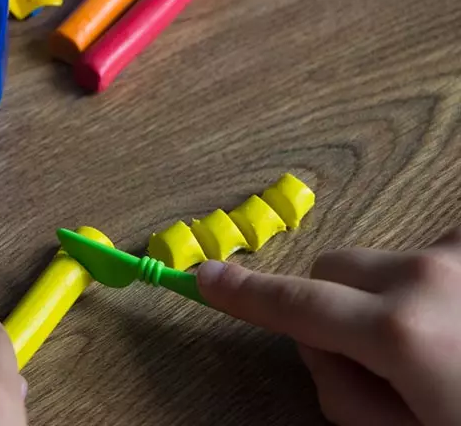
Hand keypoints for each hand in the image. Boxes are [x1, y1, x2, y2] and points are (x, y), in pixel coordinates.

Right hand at [197, 227, 460, 425]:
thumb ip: (343, 390)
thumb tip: (319, 344)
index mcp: (398, 333)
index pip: (294, 305)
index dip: (244, 295)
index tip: (207, 278)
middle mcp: (422, 275)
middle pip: (329, 269)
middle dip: (331, 305)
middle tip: (379, 358)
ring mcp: (454, 252)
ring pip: (376, 260)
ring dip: (381, 293)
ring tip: (436, 340)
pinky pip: (421, 253)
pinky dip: (424, 282)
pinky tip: (458, 316)